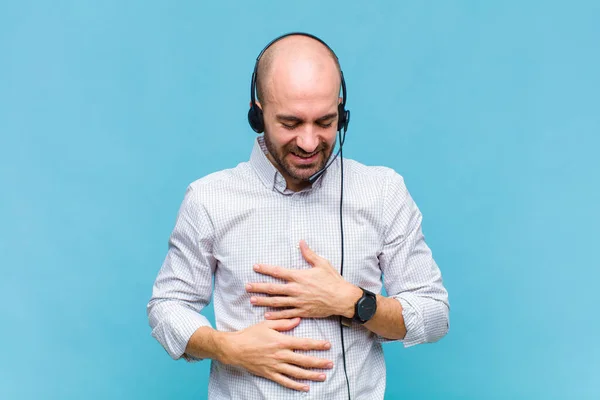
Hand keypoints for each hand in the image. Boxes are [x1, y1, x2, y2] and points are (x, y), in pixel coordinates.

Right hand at [221, 318, 332, 391]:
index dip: (317, 344)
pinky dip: (296, 386)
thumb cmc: (251, 334)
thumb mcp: (267, 324)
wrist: (235, 348)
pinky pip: (285, 382)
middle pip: (304, 360)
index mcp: (281, 341)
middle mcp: (281, 355)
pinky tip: (305, 387)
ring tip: (323, 376)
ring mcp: (276, 366)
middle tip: (330, 364)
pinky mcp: (270, 374)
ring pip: (297, 373)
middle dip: (319, 362)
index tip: (328, 345)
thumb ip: (284, 322)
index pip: (304, 343)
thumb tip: (298, 320)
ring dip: (311, 375)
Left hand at [246, 240, 361, 319]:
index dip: (265, 268)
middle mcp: (296, 289)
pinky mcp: (302, 312)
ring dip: (263, 301)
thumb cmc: (333, 280)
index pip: (278, 272)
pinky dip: (276, 315)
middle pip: (273, 288)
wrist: (342, 298)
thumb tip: (301, 242)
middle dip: (259, 287)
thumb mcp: (322, 263)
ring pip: (277, 302)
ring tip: (252, 300)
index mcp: (299, 276)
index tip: (255, 266)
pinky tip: (266, 315)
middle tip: (247, 287)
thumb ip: (309, 254)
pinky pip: (286, 314)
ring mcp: (298, 302)